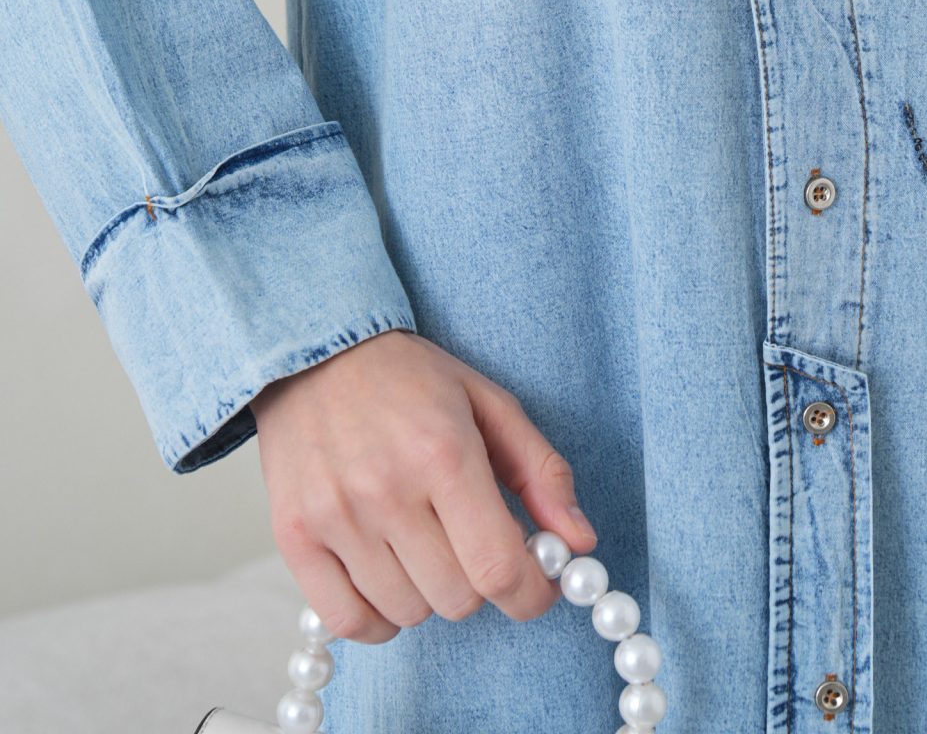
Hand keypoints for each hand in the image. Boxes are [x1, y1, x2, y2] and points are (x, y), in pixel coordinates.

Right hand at [252, 329, 598, 643]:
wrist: (316, 354)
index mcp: (444, 452)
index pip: (498, 568)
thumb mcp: (489, 403)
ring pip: (409, 613)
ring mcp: (335, 519)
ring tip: (423, 542)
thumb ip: (542, 473)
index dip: (532, 593)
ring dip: (429, 592)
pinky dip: (380, 617)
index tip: (539, 586)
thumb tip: (580, 542)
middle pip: (458, 598)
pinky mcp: (294, 540)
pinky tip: (388, 575)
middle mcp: (387, 490)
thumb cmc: (409, 380)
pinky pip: (351, 623)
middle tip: (471, 542)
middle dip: (480, 581)